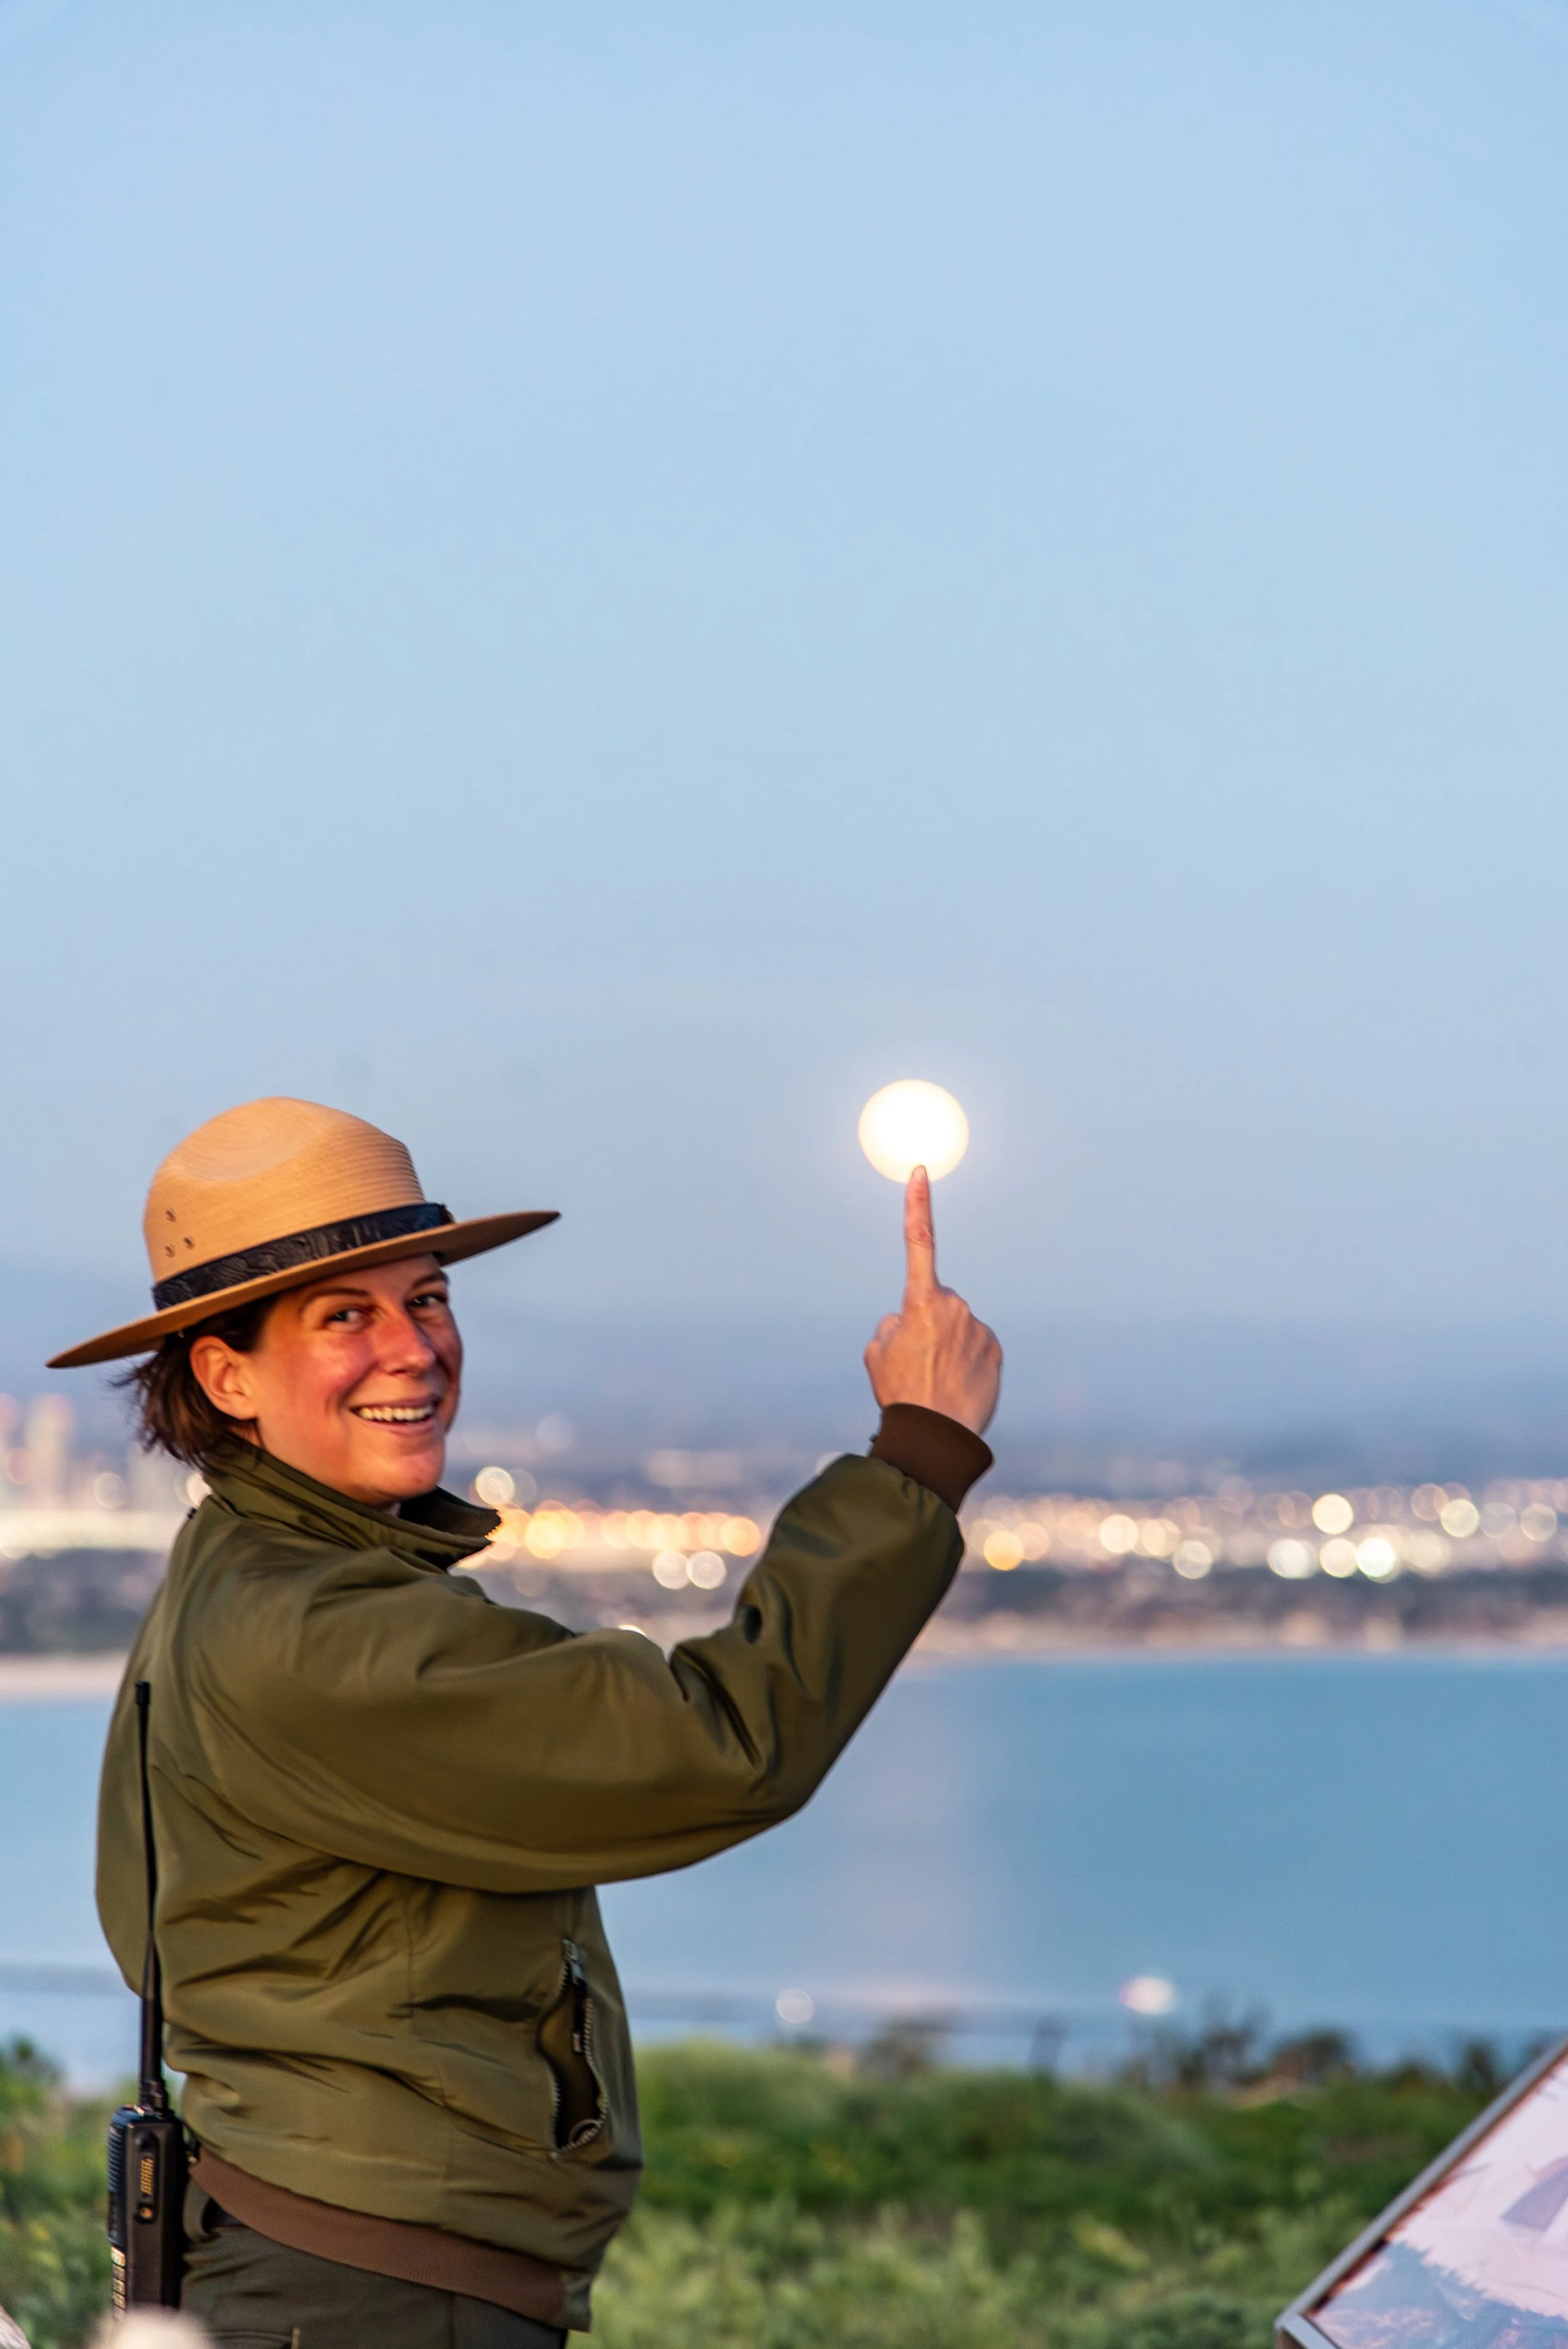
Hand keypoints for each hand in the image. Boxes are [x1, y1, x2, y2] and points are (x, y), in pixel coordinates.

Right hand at [863, 1167, 1001, 1435]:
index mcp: (919, 1301)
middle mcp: (954, 1305)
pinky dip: (965, 1360)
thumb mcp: (877, 1352)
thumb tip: (911, 1317)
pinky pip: (975, 1345)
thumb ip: (892, 1323)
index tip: (920, 1171)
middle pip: (934, 1302)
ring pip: (955, 1326)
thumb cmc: (900, 1393)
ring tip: (935, 1380)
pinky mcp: (996, 1347)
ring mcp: (978, 1326)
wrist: (936, 1435)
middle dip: (926, 1322)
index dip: (917, 1204)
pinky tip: (956, 1385)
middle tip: (916, 1363)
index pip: (918, 1242)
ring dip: (945, 1345)